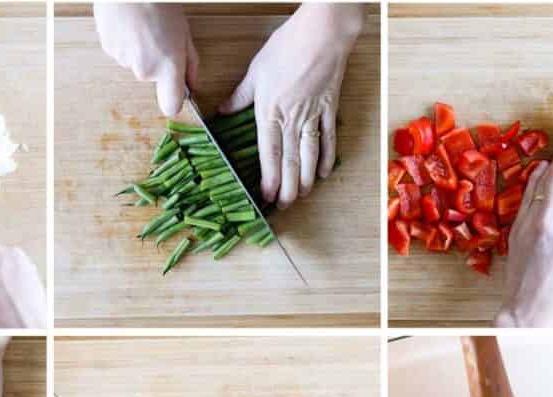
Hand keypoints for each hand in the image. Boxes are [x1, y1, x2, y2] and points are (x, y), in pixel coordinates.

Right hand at [94, 3, 197, 116]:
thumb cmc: (159, 2)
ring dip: (140, 50)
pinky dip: (125, 41)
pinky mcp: (109, 49)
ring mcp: (124, 61)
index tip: (176, 89)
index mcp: (168, 67)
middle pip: (152, 78)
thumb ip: (190, 63)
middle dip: (156, 62)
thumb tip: (191, 83)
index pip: (171, 107)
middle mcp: (145, 70)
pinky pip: (121, 52)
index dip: (173, 100)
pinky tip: (129, 23)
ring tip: (142, 25)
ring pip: (136, 63)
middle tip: (158, 35)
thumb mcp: (184, 32)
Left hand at [219, 3, 363, 208]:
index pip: (268, 153)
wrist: (322, 34)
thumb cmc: (287, 47)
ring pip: (309, 156)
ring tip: (301, 196)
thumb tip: (222, 111)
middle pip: (289, 161)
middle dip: (286, 188)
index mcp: (270, 113)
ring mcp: (313, 117)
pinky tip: (323, 173)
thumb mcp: (256, 71)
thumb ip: (240, 96)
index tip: (265, 196)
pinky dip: (326, 157)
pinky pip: (328, 139)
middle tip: (283, 206)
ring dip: (304, 179)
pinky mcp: (329, 110)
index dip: (267, 178)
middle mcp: (292, 120)